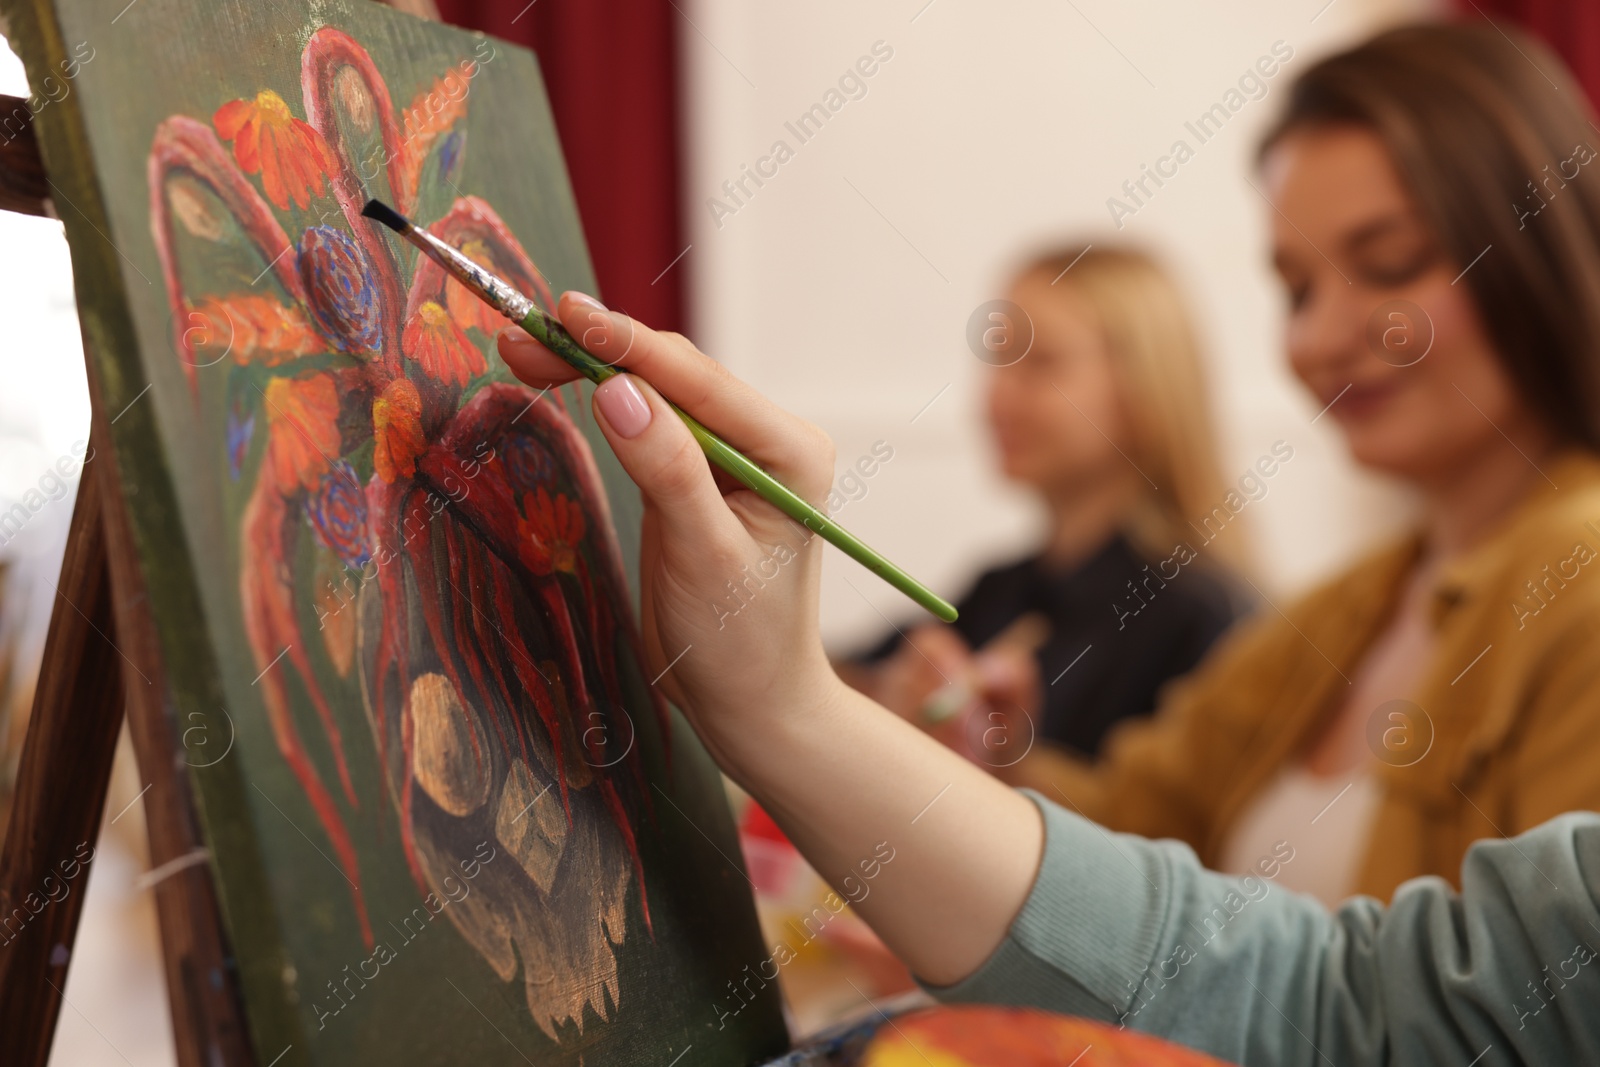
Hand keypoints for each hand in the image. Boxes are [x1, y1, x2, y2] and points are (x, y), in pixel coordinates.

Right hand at [502, 294, 1043, 988]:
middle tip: (520, 335)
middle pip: (673, 376)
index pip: (698, 380)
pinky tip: (558, 383)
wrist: (749, 702)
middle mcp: (767, 440)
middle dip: (596, 353)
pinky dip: (600, 406)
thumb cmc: (739, 641)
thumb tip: (619, 393)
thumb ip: (667, 473)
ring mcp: (732, 456)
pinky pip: (647, 427)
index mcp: (790, 450)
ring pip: (654, 395)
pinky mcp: (697, 476)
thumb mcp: (704, 558)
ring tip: (522, 352)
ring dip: (590, 372)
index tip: (565, 315)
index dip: (627, 345)